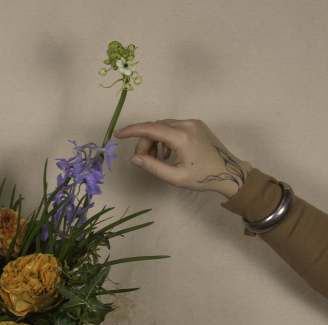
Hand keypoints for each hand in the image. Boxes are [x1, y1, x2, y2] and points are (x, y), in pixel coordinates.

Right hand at [114, 118, 252, 197]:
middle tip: (143, 160)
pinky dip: (165, 137)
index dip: (132, 131)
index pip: (151, 128)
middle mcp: (187, 125)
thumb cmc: (202, 178)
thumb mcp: (175, 177)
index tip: (118, 135)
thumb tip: (134, 158)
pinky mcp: (196, 125)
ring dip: (154, 140)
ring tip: (157, 159)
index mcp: (181, 137)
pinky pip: (173, 126)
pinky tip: (168, 153)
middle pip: (155, 127)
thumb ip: (152, 166)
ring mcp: (193, 123)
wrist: (229, 173)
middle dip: (144, 141)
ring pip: (163, 126)